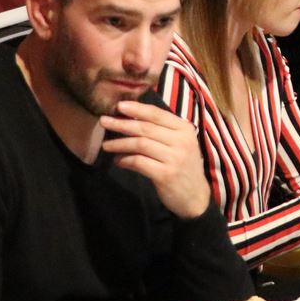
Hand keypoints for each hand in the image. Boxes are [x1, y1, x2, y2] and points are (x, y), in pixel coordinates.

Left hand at [100, 100, 209, 218]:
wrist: (195, 195)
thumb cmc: (183, 165)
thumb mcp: (179, 143)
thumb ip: (161, 130)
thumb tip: (131, 117)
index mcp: (185, 129)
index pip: (157, 114)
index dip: (136, 109)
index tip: (118, 105)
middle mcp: (181, 141)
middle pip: (146, 128)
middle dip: (122, 123)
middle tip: (104, 121)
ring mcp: (174, 158)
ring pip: (140, 144)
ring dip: (120, 143)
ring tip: (106, 145)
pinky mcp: (165, 175)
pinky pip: (139, 162)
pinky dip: (125, 160)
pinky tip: (118, 160)